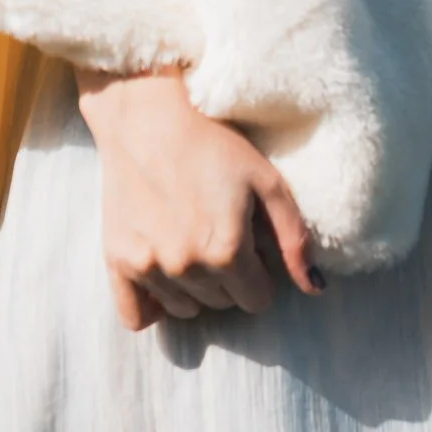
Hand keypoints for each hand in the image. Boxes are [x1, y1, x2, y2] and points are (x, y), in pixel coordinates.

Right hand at [75, 64, 325, 330]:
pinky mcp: (116, 261)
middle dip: (228, 277)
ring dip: (194, 287)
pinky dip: (153, 305)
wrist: (148, 114)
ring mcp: (148, 267)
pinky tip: (162, 274)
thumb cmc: (213, 142)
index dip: (260, 271)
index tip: (248, 239)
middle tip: (218, 229)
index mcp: (227, 251)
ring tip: (190, 238)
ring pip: (185, 310)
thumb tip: (315, 288)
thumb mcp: (266, 180)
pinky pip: (136, 317)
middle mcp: (186, 268)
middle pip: (222, 304)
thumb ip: (294, 238)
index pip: (257, 300)